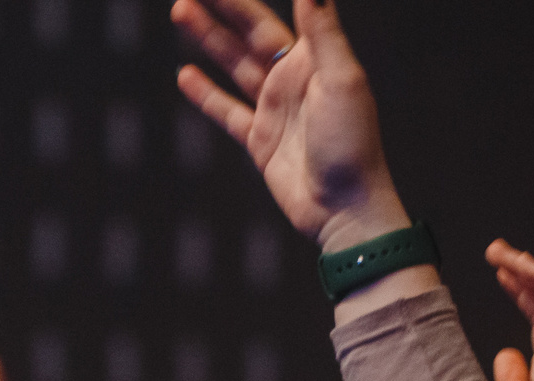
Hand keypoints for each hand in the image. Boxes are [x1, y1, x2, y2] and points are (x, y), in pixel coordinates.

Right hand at [173, 0, 406, 249]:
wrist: (343, 207)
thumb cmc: (352, 144)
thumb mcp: (342, 79)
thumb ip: (323, 31)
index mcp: (315, 58)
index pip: (283, 12)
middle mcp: (293, 78)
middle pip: (251, 31)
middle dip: (224, 5)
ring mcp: (274, 108)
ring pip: (234, 63)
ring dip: (208, 38)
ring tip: (181, 11)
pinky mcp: (259, 140)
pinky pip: (227, 110)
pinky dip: (205, 94)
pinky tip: (185, 75)